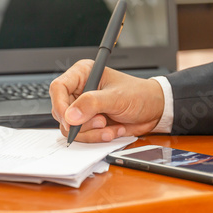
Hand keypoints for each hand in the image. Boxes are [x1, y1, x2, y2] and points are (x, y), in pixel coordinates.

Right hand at [49, 59, 164, 142]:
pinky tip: (112, 130)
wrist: (154, 110)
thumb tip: (70, 116)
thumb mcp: (116, 97)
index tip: (70, 121)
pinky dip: (97, 137)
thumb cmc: (139, 95)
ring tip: (109, 127)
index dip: (61, 106)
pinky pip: (81, 135)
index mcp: (83, 74)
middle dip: (81, 123)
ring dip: (91, 132)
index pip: (58, 88)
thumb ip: (92, 104)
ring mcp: (82, 108)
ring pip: (70, 127)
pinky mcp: (88, 123)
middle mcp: (79, 91)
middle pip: (61, 111)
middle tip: (102, 121)